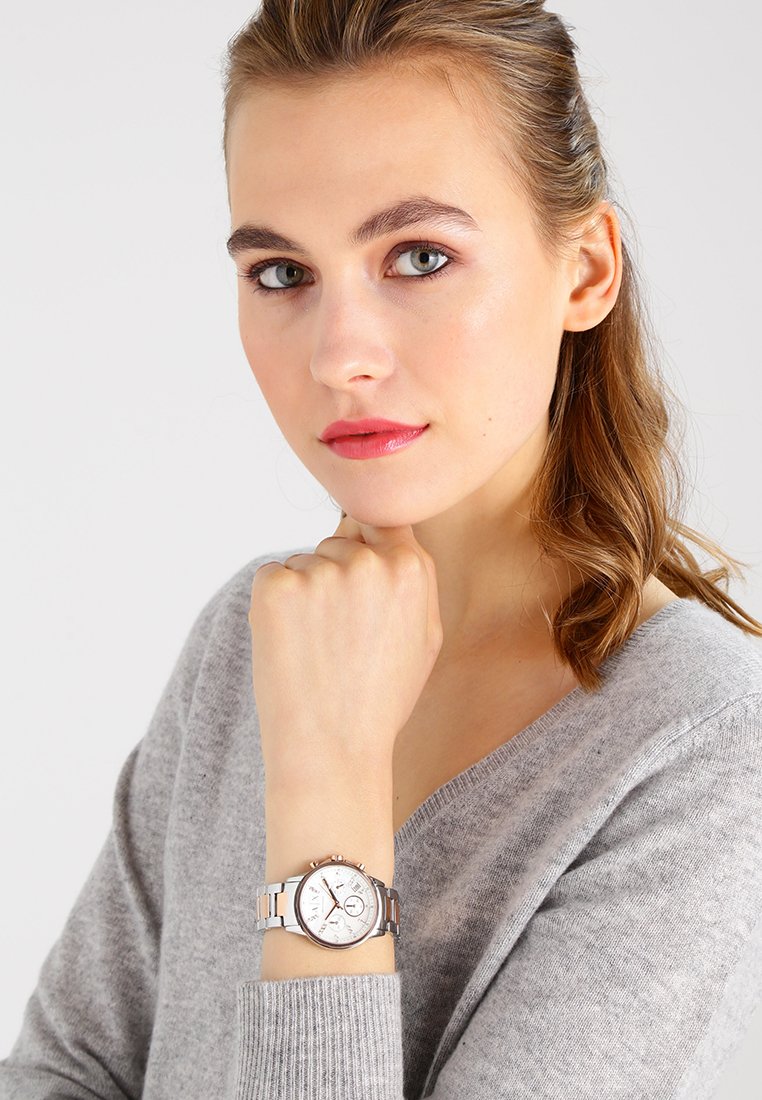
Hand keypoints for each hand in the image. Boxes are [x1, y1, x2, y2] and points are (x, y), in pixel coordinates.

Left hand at [248, 512, 442, 782]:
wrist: (332, 751)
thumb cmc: (380, 699)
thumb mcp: (425, 637)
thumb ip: (415, 577)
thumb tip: (392, 529)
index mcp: (411, 569)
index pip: (380, 521)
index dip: (366, 548)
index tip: (358, 584)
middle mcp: (367, 562)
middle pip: (338, 541)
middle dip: (334, 576)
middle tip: (338, 637)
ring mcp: (320, 572)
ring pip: (304, 562)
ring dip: (303, 595)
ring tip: (316, 650)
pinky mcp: (275, 587)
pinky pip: (272, 577)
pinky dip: (273, 605)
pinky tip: (291, 647)